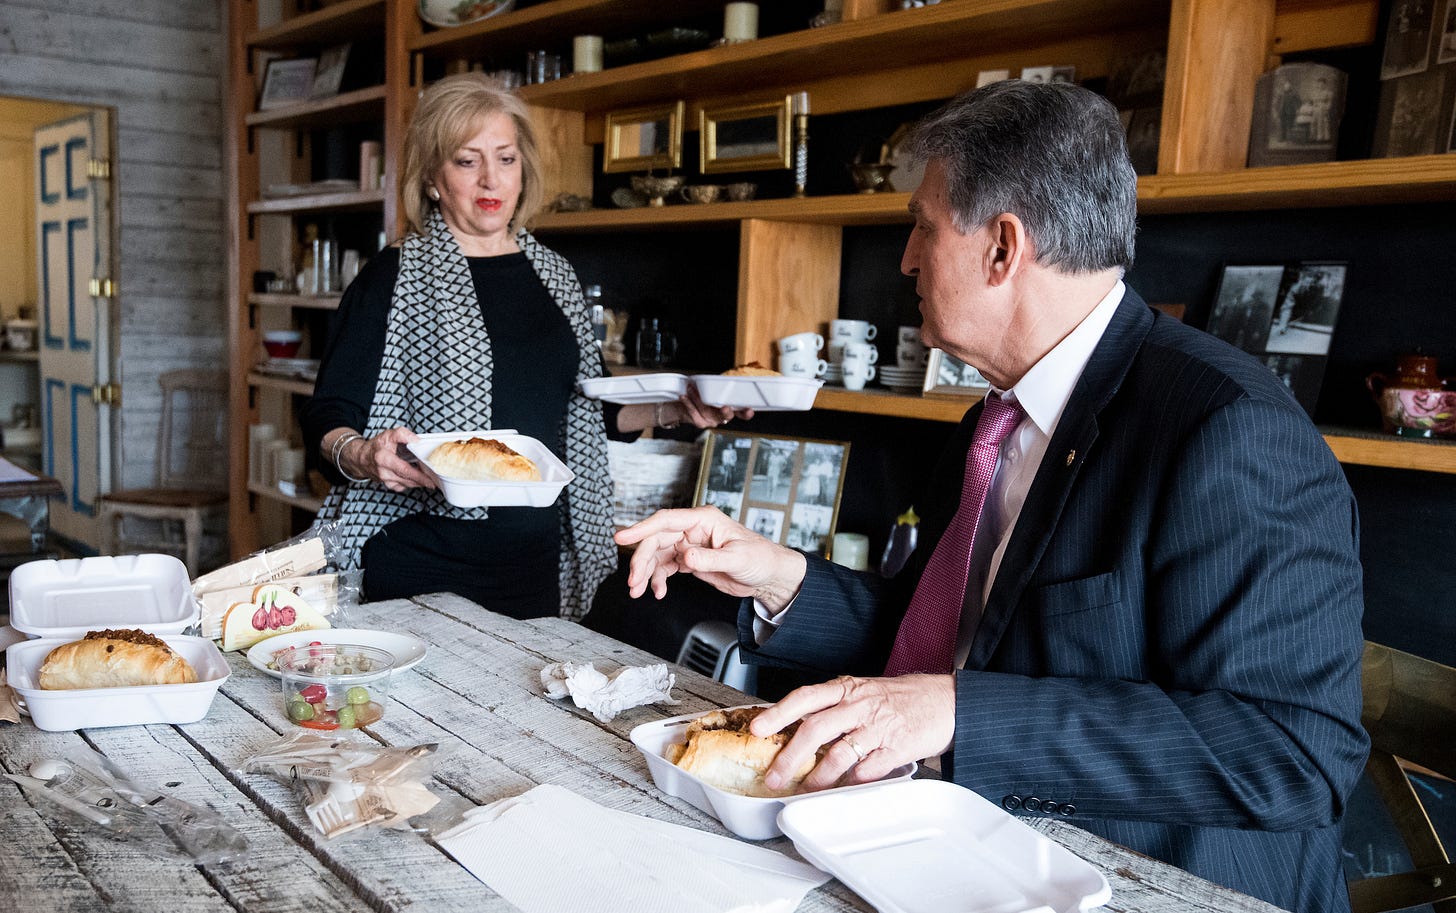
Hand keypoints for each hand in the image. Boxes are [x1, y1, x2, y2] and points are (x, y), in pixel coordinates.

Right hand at [346, 427, 435, 491]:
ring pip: (407, 484)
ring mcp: (385, 480)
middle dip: (423, 481)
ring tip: (431, 478)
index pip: (404, 469)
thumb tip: (417, 440)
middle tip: (436, 480)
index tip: (431, 477)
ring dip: (420, 482)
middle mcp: (384, 472)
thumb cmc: (376, 446)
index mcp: (383, 458)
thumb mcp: (388, 435)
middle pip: (408, 479)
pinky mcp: (388, 485)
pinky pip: (404, 486)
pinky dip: (413, 482)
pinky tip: (418, 478)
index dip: (419, 475)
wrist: (361, 458)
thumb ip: (403, 434)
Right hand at [613, 505, 804, 608]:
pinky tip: (658, 592)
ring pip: (657, 555)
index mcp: (704, 520)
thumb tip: (686, 556)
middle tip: (634, 581)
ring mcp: (690, 545)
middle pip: (656, 540)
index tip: (622, 537)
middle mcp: (693, 530)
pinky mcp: (690, 560)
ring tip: (638, 590)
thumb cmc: (760, 559)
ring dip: (646, 573)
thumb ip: (710, 559)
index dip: (641, 528)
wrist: (768, 576)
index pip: (666, 521)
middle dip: (642, 561)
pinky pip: (666, 567)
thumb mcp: (738, 559)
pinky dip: (658, 579)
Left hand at [673, 384, 752, 428]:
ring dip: (698, 398)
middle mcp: (722, 417)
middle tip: (725, 407)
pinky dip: (688, 403)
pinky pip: (694, 412)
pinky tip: (684, 396)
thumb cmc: (703, 398)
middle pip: (727, 416)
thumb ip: (719, 388)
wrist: (687, 409)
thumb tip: (722, 375)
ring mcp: (712, 421)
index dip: (746, 413)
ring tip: (691, 388)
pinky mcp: (700, 423)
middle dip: (726, 412)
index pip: (742, 413)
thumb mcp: (714, 392)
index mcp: (730, 410)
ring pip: (706, 410)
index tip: (749, 409)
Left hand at [751, 673, 955, 791]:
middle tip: (775, 775)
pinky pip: (868, 769)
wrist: (949, 701)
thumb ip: (835, 706)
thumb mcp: (865, 691)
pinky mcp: (896, 748)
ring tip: (805, 789)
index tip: (758, 727)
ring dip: (817, 776)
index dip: (778, 712)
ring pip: (838, 753)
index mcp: (848, 689)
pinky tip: (843, 788)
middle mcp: (860, 705)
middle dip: (790, 756)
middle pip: (815, 729)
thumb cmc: (905, 697)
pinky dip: (852, 782)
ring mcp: (878, 727)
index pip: (805, 697)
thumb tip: (798, 726)